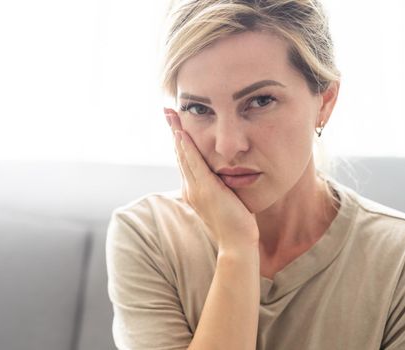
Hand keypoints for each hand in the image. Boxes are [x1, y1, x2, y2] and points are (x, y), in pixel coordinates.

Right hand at [164, 108, 258, 253]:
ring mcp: (196, 189)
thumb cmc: (235, 223)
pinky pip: (194, 164)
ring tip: (171, 115)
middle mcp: (190, 188)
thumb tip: (225, 174)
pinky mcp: (206, 190)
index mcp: (194, 190)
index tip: (176, 123)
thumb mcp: (225, 199)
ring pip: (183, 156)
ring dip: (177, 133)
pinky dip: (187, 148)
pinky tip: (182, 134)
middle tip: (167, 111)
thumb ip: (220, 186)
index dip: (179, 141)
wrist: (237, 243)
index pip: (185, 160)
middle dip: (174, 131)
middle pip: (179, 154)